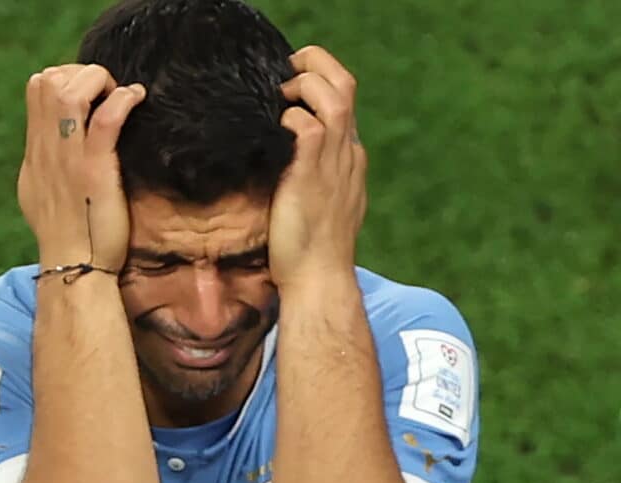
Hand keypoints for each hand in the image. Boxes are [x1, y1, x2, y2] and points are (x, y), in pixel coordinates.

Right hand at [16, 64, 146, 271]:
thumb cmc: (70, 238)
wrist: (75, 270)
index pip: (37, 89)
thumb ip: (48, 166)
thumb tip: (53, 147)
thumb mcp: (44, 195)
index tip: (92, 92)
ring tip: (119, 95)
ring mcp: (68, 159)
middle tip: (107, 91)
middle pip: (47, 81)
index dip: (66, 77)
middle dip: (80, 73)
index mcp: (36, 154)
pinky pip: (105, 119)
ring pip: (68, 91)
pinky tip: (137, 100)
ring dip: (98, 81)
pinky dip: (123, 99)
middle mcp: (46, 151)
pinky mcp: (94, 170)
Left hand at [268, 46, 367, 290]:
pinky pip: (308, 128)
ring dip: (304, 84)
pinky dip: (289, 119)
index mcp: (350, 159)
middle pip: (346, 85)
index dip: (318, 83)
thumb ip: (308, 178)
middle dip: (316, 65)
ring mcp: (334, 163)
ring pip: (333, 97)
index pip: (343, 102)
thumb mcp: (316, 205)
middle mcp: (347, 154)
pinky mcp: (311, 176)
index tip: (289, 85)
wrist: (318, 280)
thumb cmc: (308, 250)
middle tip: (285, 71)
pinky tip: (271, 129)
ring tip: (279, 94)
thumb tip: (279, 161)